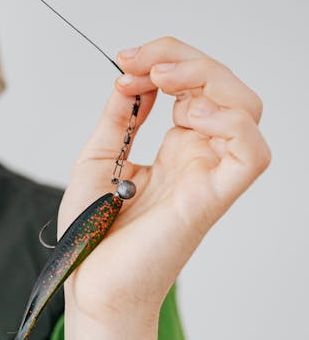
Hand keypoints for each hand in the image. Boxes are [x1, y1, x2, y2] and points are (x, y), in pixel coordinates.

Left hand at [58, 35, 270, 323]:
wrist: (89, 282)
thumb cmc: (94, 232)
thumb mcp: (99, 158)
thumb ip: (119, 117)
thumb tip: (132, 76)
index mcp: (175, 148)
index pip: (194, 85)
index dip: (165, 59)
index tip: (124, 58)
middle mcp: (199, 157)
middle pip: (224, 87)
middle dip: (184, 59)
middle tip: (138, 61)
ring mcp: (208, 176)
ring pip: (246, 109)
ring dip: (207, 79)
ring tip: (161, 79)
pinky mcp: (211, 199)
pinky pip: (251, 155)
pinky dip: (231, 122)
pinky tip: (190, 114)